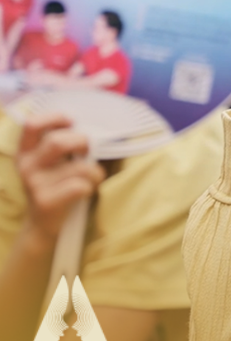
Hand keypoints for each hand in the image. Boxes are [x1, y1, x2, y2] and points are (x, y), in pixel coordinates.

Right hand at [16, 114, 104, 244]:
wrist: (43, 222)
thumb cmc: (56, 183)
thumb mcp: (51, 161)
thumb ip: (61, 143)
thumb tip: (92, 126)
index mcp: (25, 151)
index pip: (32, 124)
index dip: (54, 118)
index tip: (71, 123)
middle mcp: (26, 165)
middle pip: (58, 142)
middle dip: (83, 143)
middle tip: (88, 152)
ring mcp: (34, 184)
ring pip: (79, 167)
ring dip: (95, 171)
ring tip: (92, 177)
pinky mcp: (46, 201)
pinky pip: (81, 186)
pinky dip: (92, 186)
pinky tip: (87, 190)